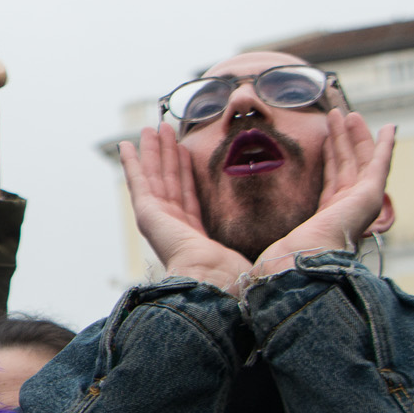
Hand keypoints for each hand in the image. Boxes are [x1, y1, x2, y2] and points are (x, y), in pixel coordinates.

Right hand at [119, 125, 251, 291]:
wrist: (215, 283)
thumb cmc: (237, 275)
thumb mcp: (250, 247)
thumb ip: (257, 234)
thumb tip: (287, 234)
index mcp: (194, 237)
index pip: (188, 197)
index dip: (186, 172)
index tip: (187, 151)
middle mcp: (172, 227)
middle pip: (169, 182)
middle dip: (167, 156)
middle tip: (164, 131)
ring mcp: (157, 220)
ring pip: (154, 177)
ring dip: (152, 152)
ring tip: (150, 128)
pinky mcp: (147, 213)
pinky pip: (138, 181)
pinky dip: (131, 163)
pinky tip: (126, 145)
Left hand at [253, 110, 396, 269]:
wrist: (301, 260)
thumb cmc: (284, 254)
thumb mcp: (275, 234)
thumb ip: (264, 233)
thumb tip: (234, 251)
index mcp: (328, 216)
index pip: (332, 179)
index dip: (331, 156)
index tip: (327, 139)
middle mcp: (348, 208)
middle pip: (347, 165)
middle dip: (344, 139)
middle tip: (340, 115)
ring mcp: (361, 202)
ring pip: (360, 160)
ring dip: (355, 135)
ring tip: (348, 113)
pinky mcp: (370, 195)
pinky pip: (379, 163)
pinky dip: (384, 145)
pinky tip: (388, 128)